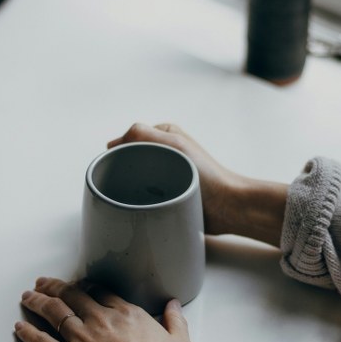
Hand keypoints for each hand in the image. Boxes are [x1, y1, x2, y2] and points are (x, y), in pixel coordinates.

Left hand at [15, 277, 193, 341]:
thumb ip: (176, 322)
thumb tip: (174, 306)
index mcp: (127, 315)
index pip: (101, 293)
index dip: (86, 286)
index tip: (78, 284)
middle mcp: (100, 321)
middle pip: (72, 296)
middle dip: (55, 287)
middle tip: (43, 282)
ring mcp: (81, 340)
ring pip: (53, 313)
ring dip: (38, 302)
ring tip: (27, 296)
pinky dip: (28, 333)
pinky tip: (19, 327)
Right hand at [109, 123, 287, 246]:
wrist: (228, 207)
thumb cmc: (206, 175)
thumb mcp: (174, 145)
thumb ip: (143, 134)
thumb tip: (112, 144)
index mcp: (165, 135)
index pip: (129, 139)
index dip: (119, 153)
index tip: (115, 168)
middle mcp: (165, 152)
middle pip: (130, 160)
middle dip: (123, 172)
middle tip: (122, 186)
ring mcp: (166, 174)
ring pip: (135, 179)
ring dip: (131, 188)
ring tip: (133, 198)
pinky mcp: (168, 195)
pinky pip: (145, 196)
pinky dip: (139, 201)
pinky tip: (139, 207)